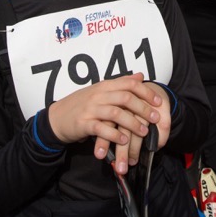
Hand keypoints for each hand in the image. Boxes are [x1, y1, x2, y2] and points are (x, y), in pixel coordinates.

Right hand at [47, 73, 162, 173]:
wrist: (57, 118)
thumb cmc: (82, 105)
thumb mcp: (101, 90)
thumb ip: (121, 83)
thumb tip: (140, 76)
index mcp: (104, 86)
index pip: (129, 84)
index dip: (146, 92)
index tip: (158, 102)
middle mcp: (98, 95)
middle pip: (125, 97)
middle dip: (143, 108)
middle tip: (155, 118)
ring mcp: (90, 109)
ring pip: (115, 113)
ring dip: (132, 123)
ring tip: (144, 132)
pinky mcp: (83, 124)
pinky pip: (101, 128)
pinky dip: (115, 134)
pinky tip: (124, 140)